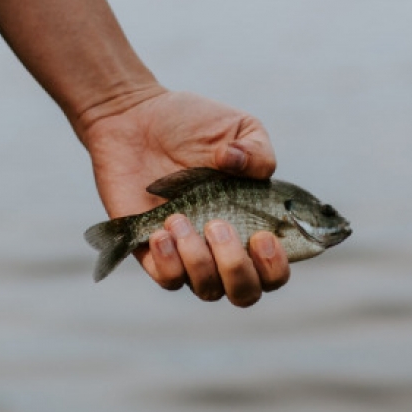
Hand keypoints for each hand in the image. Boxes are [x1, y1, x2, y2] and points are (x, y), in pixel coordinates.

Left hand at [80, 90, 290, 305]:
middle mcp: (223, 249)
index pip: (274, 272)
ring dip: (198, 260)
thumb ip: (258, 151)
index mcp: (253, 224)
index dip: (274, 267)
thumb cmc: (193, 124)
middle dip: (235, 267)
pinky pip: (168, 279)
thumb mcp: (240, 128)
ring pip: (207, 289)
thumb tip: (236, 165)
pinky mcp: (152, 252)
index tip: (262, 236)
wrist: (137, 118)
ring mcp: (188, 254)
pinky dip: (169, 261)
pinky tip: (162, 230)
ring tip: (179, 217)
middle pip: (244, 293)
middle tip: (217, 224)